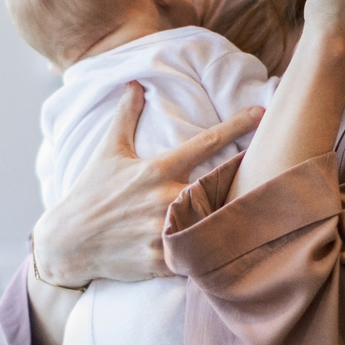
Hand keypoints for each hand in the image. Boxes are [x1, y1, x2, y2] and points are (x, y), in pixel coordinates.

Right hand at [32, 83, 263, 285]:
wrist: (67, 242)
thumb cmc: (90, 194)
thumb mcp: (107, 152)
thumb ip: (126, 117)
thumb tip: (134, 84)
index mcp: (157, 169)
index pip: (206, 142)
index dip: (237, 125)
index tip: (262, 112)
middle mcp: (163, 198)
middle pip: (221, 186)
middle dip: (246, 181)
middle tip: (277, 173)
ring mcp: (162, 231)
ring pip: (212, 225)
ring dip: (232, 220)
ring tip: (260, 218)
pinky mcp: (160, 260)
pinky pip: (195, 258)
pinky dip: (209, 255)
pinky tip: (228, 252)